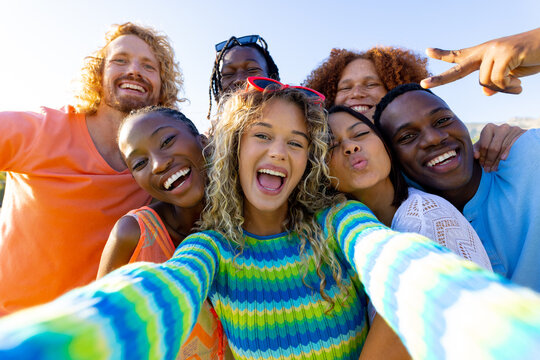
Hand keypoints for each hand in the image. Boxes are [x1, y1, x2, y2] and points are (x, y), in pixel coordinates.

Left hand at [421, 28, 539, 94]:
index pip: (460, 54)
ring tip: (517, 86)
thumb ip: (497, 82)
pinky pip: (498, 80)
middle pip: (458, 67)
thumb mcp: (512, 75)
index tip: (427, 51)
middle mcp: (486, 50)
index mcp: (483, 53)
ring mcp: (494, 50)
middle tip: (423, 84)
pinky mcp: (505, 52)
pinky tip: (520, 85)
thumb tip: (486, 92)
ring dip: (502, 90)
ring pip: (485, 82)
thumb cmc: (531, 58)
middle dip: (440, 79)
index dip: (443, 54)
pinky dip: (509, 88)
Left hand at [474, 123, 524, 171]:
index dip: (483, 156)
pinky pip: (514, 145)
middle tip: (487, 170)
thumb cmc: (494, 142)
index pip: (484, 145)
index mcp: (489, 128)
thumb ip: (477, 149)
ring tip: (494, 169)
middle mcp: (501, 127)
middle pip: (494, 147)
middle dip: (489, 160)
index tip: (482, 165)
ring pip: (503, 148)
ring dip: (497, 161)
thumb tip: (476, 156)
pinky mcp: (522, 133)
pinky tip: (503, 160)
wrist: (513, 137)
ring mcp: (513, 129)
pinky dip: (508, 152)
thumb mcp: (484, 144)